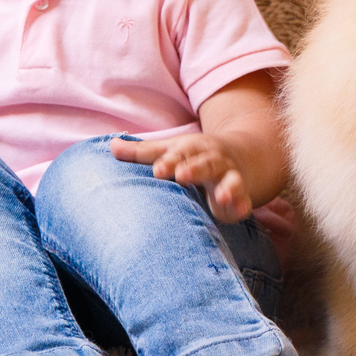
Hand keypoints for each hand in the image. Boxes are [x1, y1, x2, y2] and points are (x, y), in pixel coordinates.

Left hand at [111, 134, 252, 223]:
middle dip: (195, 169)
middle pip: (205, 163)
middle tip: (183, 176)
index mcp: (192, 150)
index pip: (179, 154)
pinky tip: (242, 210)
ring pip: (230, 179)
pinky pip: (244, 199)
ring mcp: (229, 177)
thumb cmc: (194, 155)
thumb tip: (111, 145)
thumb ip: (142, 152)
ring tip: (223, 195)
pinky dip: (244, 204)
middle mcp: (212, 161)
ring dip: (227, 186)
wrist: (241, 153)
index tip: (158, 171)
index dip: (169, 162)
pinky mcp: (240, 195)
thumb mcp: (170, 150)